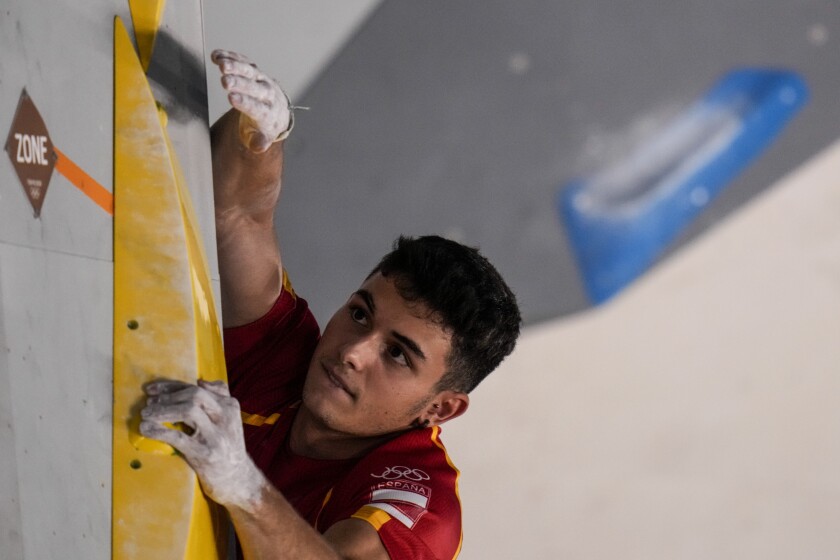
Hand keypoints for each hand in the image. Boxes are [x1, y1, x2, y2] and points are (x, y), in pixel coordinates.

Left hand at [139, 379, 266, 511]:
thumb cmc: (227, 447)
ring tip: (145, 414)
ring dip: (162, 410)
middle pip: (194, 395)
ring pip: (188, 410)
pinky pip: (178, 437)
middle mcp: (225, 417)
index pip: (199, 387)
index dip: (172, 386)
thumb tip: (199, 381)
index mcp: (230, 406)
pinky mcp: (204, 454)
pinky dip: (158, 431)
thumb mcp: (229, 419)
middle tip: (148, 403)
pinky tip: (145, 429)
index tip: (152, 390)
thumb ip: (219, 398)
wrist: (237, 479)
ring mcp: (216, 436)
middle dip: (167, 397)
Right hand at [211, 49, 292, 152]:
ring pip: (249, 70)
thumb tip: (258, 147)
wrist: (276, 109)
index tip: (232, 98)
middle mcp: (266, 93)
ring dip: (235, 65)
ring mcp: (260, 79)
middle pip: (253, 86)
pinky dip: (230, 57)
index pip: (256, 107)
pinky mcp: (253, 69)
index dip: (245, 102)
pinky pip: (243, 61)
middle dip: (240, 83)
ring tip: (221, 64)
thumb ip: (259, 142)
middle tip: (225, 81)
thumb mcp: (263, 137)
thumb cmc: (265, 125)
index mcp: (268, 111)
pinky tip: (217, 55)